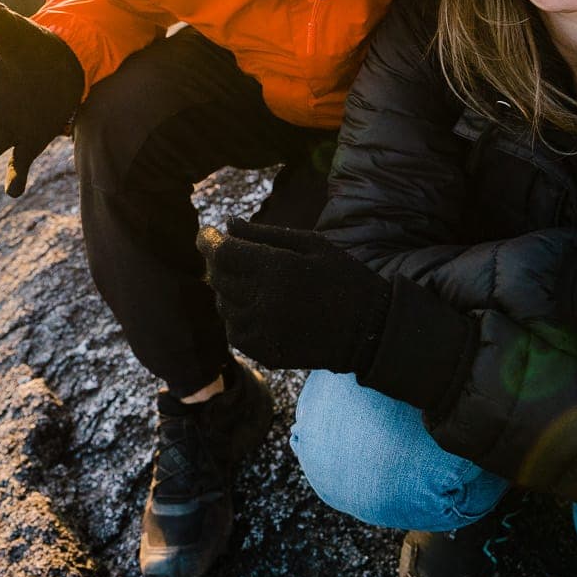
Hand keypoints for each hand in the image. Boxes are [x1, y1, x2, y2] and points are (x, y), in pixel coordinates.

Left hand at [196, 220, 390, 373]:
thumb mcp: (311, 244)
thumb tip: (229, 224)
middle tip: (228, 252)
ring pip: (223, 306)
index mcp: (277, 269)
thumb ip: (265, 234)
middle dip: (217, 261)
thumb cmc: (343, 277)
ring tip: (249, 280)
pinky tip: (255, 305)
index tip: (207, 233)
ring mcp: (263, 331)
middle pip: (218, 278)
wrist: (370, 330)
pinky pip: (235, 331)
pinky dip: (237, 316)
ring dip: (227, 289)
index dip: (208, 241)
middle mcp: (263, 302)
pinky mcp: (266, 352)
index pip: (222, 253)